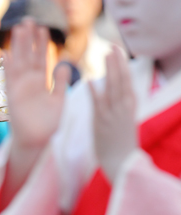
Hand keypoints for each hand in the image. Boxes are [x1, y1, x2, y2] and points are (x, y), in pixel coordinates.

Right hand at [5, 18, 69, 150]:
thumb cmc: (48, 126)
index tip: (43, 29)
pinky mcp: (14, 96)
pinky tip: (6, 52)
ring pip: (19, 63)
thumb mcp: (59, 101)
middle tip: (28, 21)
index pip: (41, 60)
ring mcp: (20, 89)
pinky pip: (9, 78)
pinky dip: (7, 66)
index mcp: (41, 84)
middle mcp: (29, 84)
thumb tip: (66, 67)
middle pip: (28, 57)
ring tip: (19, 28)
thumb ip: (61, 84)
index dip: (41, 45)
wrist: (38, 142)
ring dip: (18, 47)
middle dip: (28, 40)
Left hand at [89, 46, 137, 182]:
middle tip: (113, 45)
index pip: (126, 82)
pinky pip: (98, 104)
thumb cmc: (121, 145)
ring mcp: (113, 114)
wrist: (122, 163)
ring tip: (106, 54)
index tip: (118, 53)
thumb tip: (116, 96)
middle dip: (117, 62)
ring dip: (109, 70)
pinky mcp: (102, 123)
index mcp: (130, 107)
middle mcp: (123, 108)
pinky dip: (94, 91)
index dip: (122, 66)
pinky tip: (90, 79)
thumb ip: (119, 108)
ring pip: (113, 87)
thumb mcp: (124, 122)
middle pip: (121, 79)